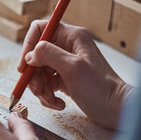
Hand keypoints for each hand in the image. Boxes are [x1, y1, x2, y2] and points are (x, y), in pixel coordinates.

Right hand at [17, 20, 132, 129]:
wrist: (115, 110)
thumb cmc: (101, 88)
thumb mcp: (73, 68)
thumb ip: (49, 55)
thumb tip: (30, 55)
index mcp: (71, 37)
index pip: (40, 29)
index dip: (28, 46)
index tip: (25, 66)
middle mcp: (66, 48)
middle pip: (35, 55)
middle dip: (34, 75)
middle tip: (39, 89)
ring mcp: (64, 64)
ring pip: (38, 72)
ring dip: (40, 89)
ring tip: (51, 100)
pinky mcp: (64, 79)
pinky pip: (45, 84)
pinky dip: (47, 96)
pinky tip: (58, 103)